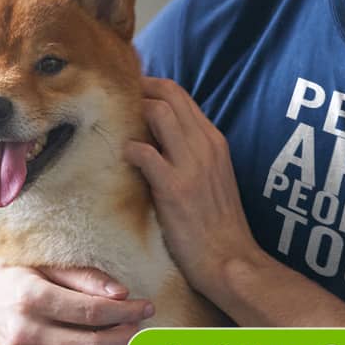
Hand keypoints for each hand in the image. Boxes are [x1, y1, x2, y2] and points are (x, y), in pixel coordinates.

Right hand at [0, 260, 153, 344]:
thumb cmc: (21, 273)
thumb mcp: (50, 263)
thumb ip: (86, 277)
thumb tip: (123, 293)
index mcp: (30, 298)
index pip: (91, 313)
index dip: (126, 311)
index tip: (146, 306)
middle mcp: (23, 334)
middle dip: (126, 337)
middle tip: (141, 324)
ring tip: (132, 344)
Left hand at [124, 77, 262, 296]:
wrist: (229, 257)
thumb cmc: (216, 222)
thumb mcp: (214, 175)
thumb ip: (193, 151)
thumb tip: (161, 135)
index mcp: (215, 141)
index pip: (182, 96)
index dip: (153, 87)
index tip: (132, 92)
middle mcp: (206, 145)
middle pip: (170, 94)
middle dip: (140, 88)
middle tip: (117, 97)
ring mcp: (192, 164)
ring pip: (159, 113)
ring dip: (134, 112)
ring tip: (116, 124)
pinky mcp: (175, 188)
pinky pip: (145, 153)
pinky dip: (130, 149)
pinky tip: (123, 158)